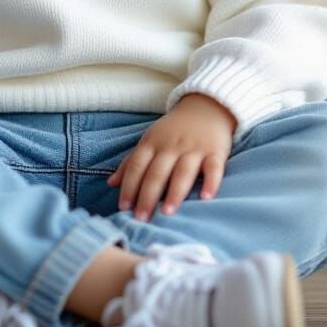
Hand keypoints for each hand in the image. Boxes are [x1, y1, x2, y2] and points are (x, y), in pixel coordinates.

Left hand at [107, 93, 236, 221]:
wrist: (206, 107)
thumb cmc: (173, 130)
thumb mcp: (150, 140)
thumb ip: (132, 162)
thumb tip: (111, 184)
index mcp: (152, 142)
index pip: (137, 166)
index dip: (129, 186)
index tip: (123, 207)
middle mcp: (171, 145)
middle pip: (157, 172)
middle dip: (148, 196)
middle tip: (141, 218)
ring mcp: (194, 148)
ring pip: (183, 171)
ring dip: (174, 192)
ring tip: (166, 212)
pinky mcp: (215, 151)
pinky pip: (213, 168)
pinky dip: (210, 182)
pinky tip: (205, 198)